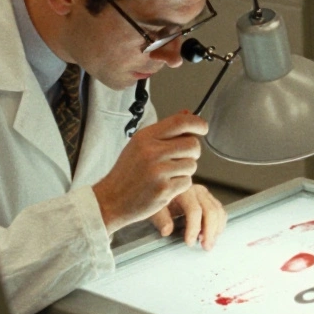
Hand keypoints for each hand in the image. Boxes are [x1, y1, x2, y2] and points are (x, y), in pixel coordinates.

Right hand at [93, 112, 206, 233]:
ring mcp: (157, 171)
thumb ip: (165, 130)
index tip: (203, 128)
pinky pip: (187, 182)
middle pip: (192, 144)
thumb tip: (188, 113)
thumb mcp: (140, 145)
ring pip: (192, 164)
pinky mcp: (163, 189)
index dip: (197, 123)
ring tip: (168, 174)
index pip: (180, 122)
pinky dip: (180, 185)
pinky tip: (165, 186)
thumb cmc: (127, 172)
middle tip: (181, 158)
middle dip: (193, 152)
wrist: (110, 200)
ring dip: (185, 170)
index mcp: (145, 137)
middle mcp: (151, 152)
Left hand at [149, 183, 225, 249]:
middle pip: (210, 211)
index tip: (190, 243)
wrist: (161, 191)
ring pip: (218, 212)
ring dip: (216, 230)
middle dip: (210, 231)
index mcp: (183, 191)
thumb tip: (167, 231)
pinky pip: (220, 212)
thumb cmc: (157, 201)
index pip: (194, 211)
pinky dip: (219, 224)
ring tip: (208, 244)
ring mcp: (205, 194)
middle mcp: (197, 191)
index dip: (194, 228)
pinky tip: (212, 235)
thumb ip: (161, 219)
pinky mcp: (210, 199)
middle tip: (206, 247)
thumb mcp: (154, 209)